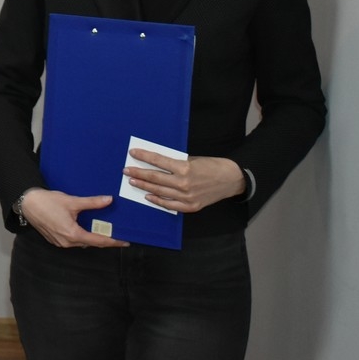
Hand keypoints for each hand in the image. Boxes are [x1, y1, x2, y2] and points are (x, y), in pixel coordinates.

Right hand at [19, 189, 129, 248]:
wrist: (27, 203)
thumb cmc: (47, 202)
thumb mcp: (72, 201)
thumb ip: (92, 202)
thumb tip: (108, 200)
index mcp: (73, 234)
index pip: (98, 241)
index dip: (113, 241)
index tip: (125, 241)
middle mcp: (67, 242)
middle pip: (90, 243)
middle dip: (103, 238)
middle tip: (115, 233)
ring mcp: (60, 242)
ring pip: (81, 242)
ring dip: (91, 237)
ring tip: (101, 229)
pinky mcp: (55, 239)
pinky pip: (72, 240)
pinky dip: (80, 235)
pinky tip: (84, 227)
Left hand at [125, 151, 245, 212]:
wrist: (231, 179)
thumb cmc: (211, 166)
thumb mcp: (192, 159)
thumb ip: (175, 163)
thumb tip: (155, 162)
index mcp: (184, 168)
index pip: (158, 161)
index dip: (144, 156)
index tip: (133, 153)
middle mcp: (184, 183)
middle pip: (155, 178)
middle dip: (138, 173)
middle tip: (126, 170)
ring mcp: (187, 197)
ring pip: (159, 191)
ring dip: (144, 186)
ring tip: (133, 181)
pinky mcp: (191, 206)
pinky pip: (170, 205)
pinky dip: (158, 200)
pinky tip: (148, 196)